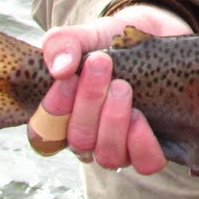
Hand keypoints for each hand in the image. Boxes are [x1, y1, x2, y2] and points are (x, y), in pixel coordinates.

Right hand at [37, 4, 190, 170]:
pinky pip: (145, 163)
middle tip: (102, 63)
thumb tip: (60, 69)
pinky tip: (140, 116)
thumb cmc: (114, 42)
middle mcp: (90, 137)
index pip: (43, 133)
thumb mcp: (87, 35)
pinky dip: (141, 143)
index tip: (68, 76)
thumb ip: (64, 44)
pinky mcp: (152, 146)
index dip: (53, 111)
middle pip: (79, 140)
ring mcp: (120, 146)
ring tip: (123, 86)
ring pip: (108, 155)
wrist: (156, 35)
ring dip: (113, 120)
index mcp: (65, 115)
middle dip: (89, 102)